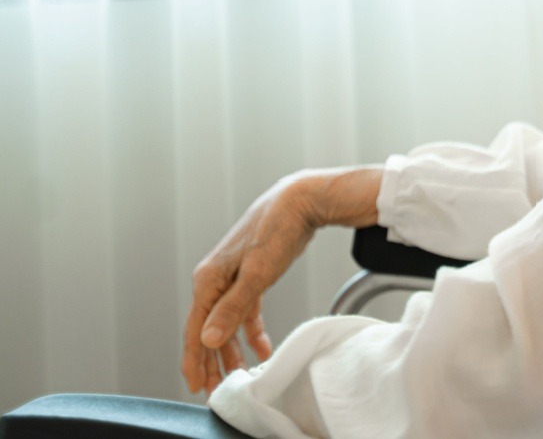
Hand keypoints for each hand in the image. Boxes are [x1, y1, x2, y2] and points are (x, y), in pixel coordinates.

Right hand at [181, 166, 381, 393]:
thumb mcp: (256, 274)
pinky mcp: (251, 276)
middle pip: (208, 328)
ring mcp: (233, 278)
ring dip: (231, 348)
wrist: (300, 201)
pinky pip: (245, 311)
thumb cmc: (276, 230)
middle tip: (215, 389)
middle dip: (211, 361)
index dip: (195, 359)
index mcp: (208, 279)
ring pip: (226, 322)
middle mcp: (215, 280)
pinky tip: (260, 348)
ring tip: (236, 374)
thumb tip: (208, 339)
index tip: (197, 385)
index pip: (195, 329)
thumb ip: (232, 308)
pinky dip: (251, 330)